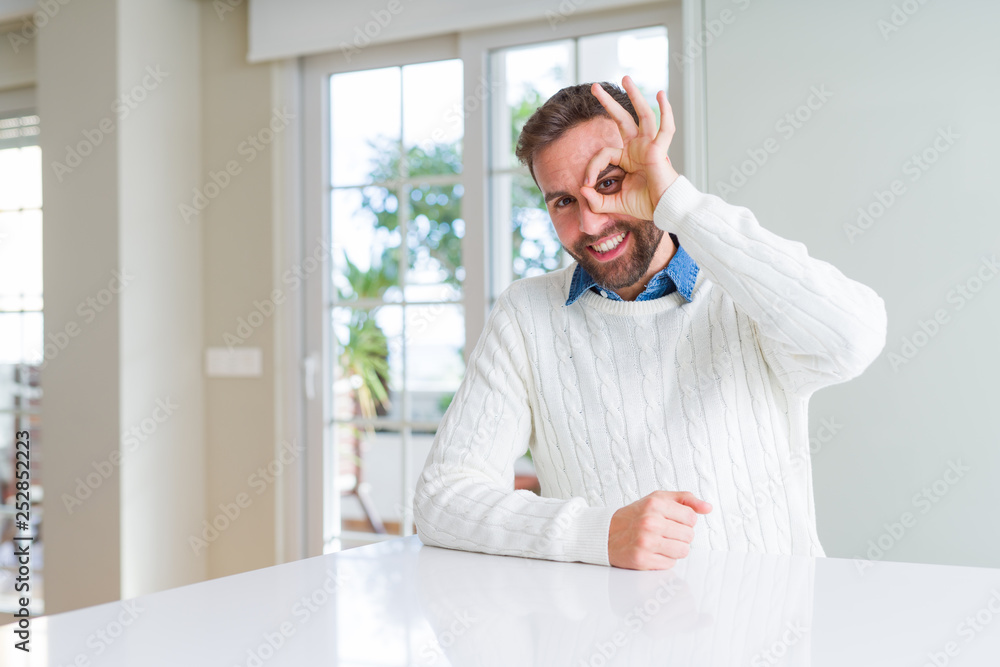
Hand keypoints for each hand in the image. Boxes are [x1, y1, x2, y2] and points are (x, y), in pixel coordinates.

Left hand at [580, 75, 679, 220]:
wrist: (665, 210)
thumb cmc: (645, 205)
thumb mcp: (614, 203)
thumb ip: (597, 200)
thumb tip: (582, 190)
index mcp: (628, 158)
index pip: (604, 153)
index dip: (592, 167)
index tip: (586, 184)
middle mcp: (638, 148)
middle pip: (622, 119)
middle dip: (608, 103)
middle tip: (594, 87)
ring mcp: (650, 146)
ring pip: (643, 115)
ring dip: (634, 96)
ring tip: (625, 78)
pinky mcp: (660, 150)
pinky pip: (665, 128)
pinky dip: (665, 111)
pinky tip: (660, 94)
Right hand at [608, 490, 711, 569]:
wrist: (605, 534)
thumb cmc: (634, 516)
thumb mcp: (657, 499)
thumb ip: (685, 499)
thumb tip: (708, 508)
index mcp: (655, 504)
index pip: (691, 518)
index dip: (684, 521)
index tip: (672, 521)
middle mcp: (650, 522)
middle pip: (689, 536)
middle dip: (679, 535)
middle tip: (664, 532)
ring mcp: (646, 542)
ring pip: (682, 551)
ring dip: (674, 549)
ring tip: (660, 543)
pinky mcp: (642, 560)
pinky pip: (670, 563)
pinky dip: (663, 559)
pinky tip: (652, 552)